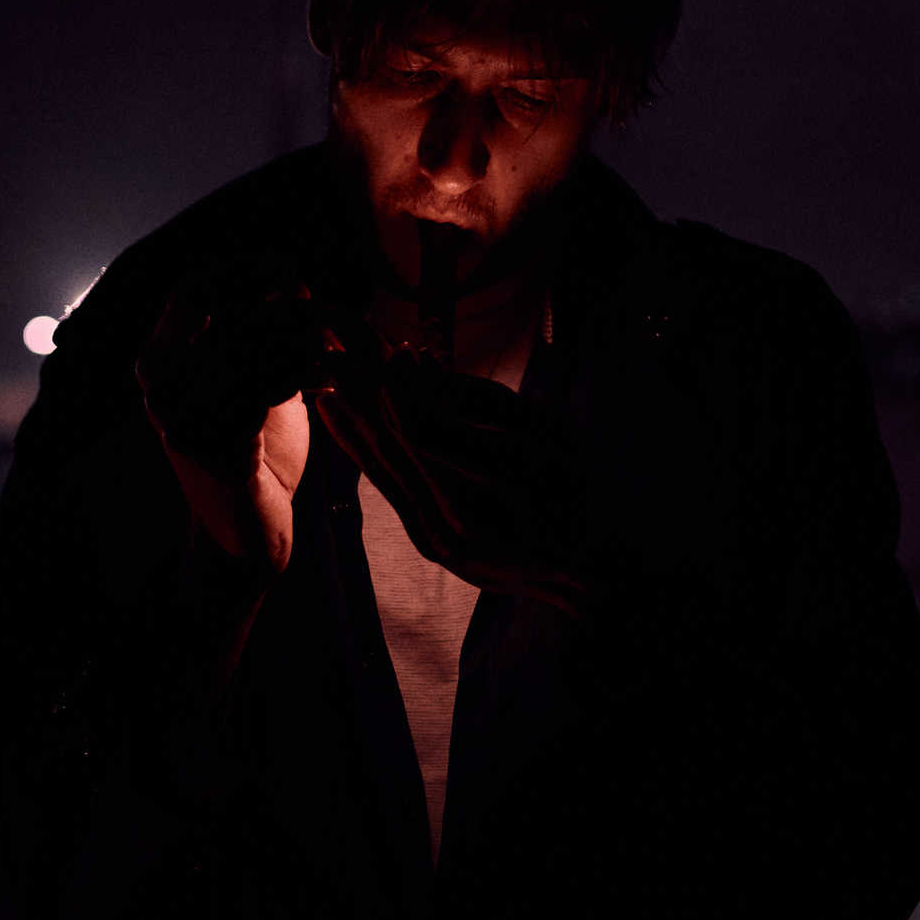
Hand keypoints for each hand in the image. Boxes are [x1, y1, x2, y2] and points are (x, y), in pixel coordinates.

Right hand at [135, 260, 338, 571]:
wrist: (247, 534)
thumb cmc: (253, 451)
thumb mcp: (248, 382)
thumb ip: (257, 336)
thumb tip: (291, 281)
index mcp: (157, 368)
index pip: (187, 295)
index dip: (238, 272)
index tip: (289, 269)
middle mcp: (158, 393)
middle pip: (228, 317)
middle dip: (284, 311)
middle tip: (321, 318)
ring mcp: (181, 423)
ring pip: (250, 349)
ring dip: (301, 343)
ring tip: (329, 355)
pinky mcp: (218, 450)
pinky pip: (268, 389)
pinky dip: (305, 376)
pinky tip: (328, 382)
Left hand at [314, 342, 602, 616]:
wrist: (595, 575)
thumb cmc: (587, 490)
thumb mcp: (558, 429)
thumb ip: (489, 399)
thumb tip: (427, 370)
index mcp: (504, 477)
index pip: (426, 424)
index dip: (402, 382)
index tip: (398, 347)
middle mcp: (465, 514)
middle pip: (394, 441)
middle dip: (361, 387)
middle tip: (332, 343)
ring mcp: (444, 538)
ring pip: (384, 465)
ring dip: (353, 414)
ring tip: (324, 372)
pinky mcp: (433, 547)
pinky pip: (388, 488)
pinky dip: (362, 447)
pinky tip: (339, 417)